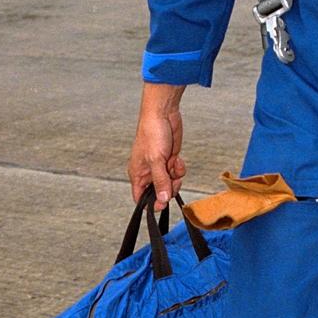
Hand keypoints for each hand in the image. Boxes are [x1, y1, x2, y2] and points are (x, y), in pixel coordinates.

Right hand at [127, 83, 186, 210]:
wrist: (163, 113)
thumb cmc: (152, 133)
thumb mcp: (156, 160)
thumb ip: (160, 181)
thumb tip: (162, 200)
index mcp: (138, 174)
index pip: (141, 198)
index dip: (151, 203)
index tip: (163, 203)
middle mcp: (148, 172)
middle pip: (159, 192)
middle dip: (168, 188)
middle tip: (173, 180)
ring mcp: (160, 166)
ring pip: (170, 183)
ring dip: (175, 177)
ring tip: (173, 164)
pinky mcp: (170, 159)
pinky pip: (177, 172)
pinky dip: (179, 167)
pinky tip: (177, 158)